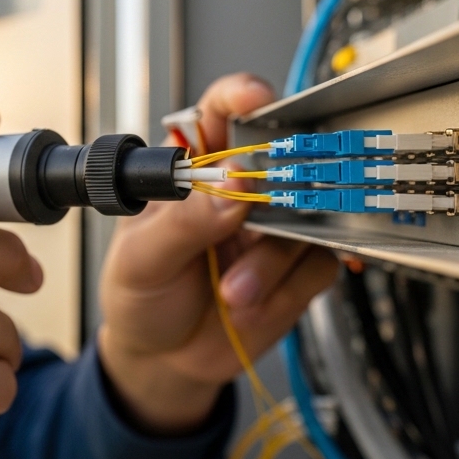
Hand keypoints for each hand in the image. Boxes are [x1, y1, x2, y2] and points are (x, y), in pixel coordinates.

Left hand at [97, 74, 338, 432]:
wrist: (162, 362)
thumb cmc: (140, 298)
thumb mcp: (141, 260)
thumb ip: (183, 222)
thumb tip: (232, 182)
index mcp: (193, 171)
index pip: (220, 114)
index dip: (242, 96)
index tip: (257, 100)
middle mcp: (239, 192)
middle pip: (284, 156)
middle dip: (282, 182)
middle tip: (260, 214)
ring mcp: (272, 229)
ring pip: (304, 218)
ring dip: (270, 262)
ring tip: (232, 293)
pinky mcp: (298, 269)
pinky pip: (318, 263)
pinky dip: (286, 288)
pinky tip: (251, 304)